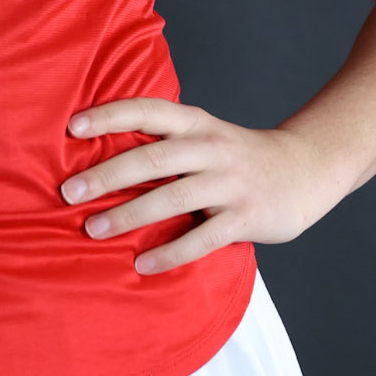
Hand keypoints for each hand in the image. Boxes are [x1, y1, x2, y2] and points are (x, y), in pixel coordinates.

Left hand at [58, 97, 344, 274]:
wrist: (307, 169)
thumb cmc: (239, 156)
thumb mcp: (205, 134)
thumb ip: (166, 141)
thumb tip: (101, 157)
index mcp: (196, 124)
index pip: (148, 110)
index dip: (110, 115)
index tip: (72, 127)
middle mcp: (211, 148)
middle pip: (153, 157)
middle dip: (107, 174)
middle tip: (69, 192)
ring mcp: (230, 183)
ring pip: (173, 197)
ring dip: (129, 215)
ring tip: (93, 230)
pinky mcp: (246, 216)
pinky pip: (202, 238)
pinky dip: (170, 252)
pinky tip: (142, 264)